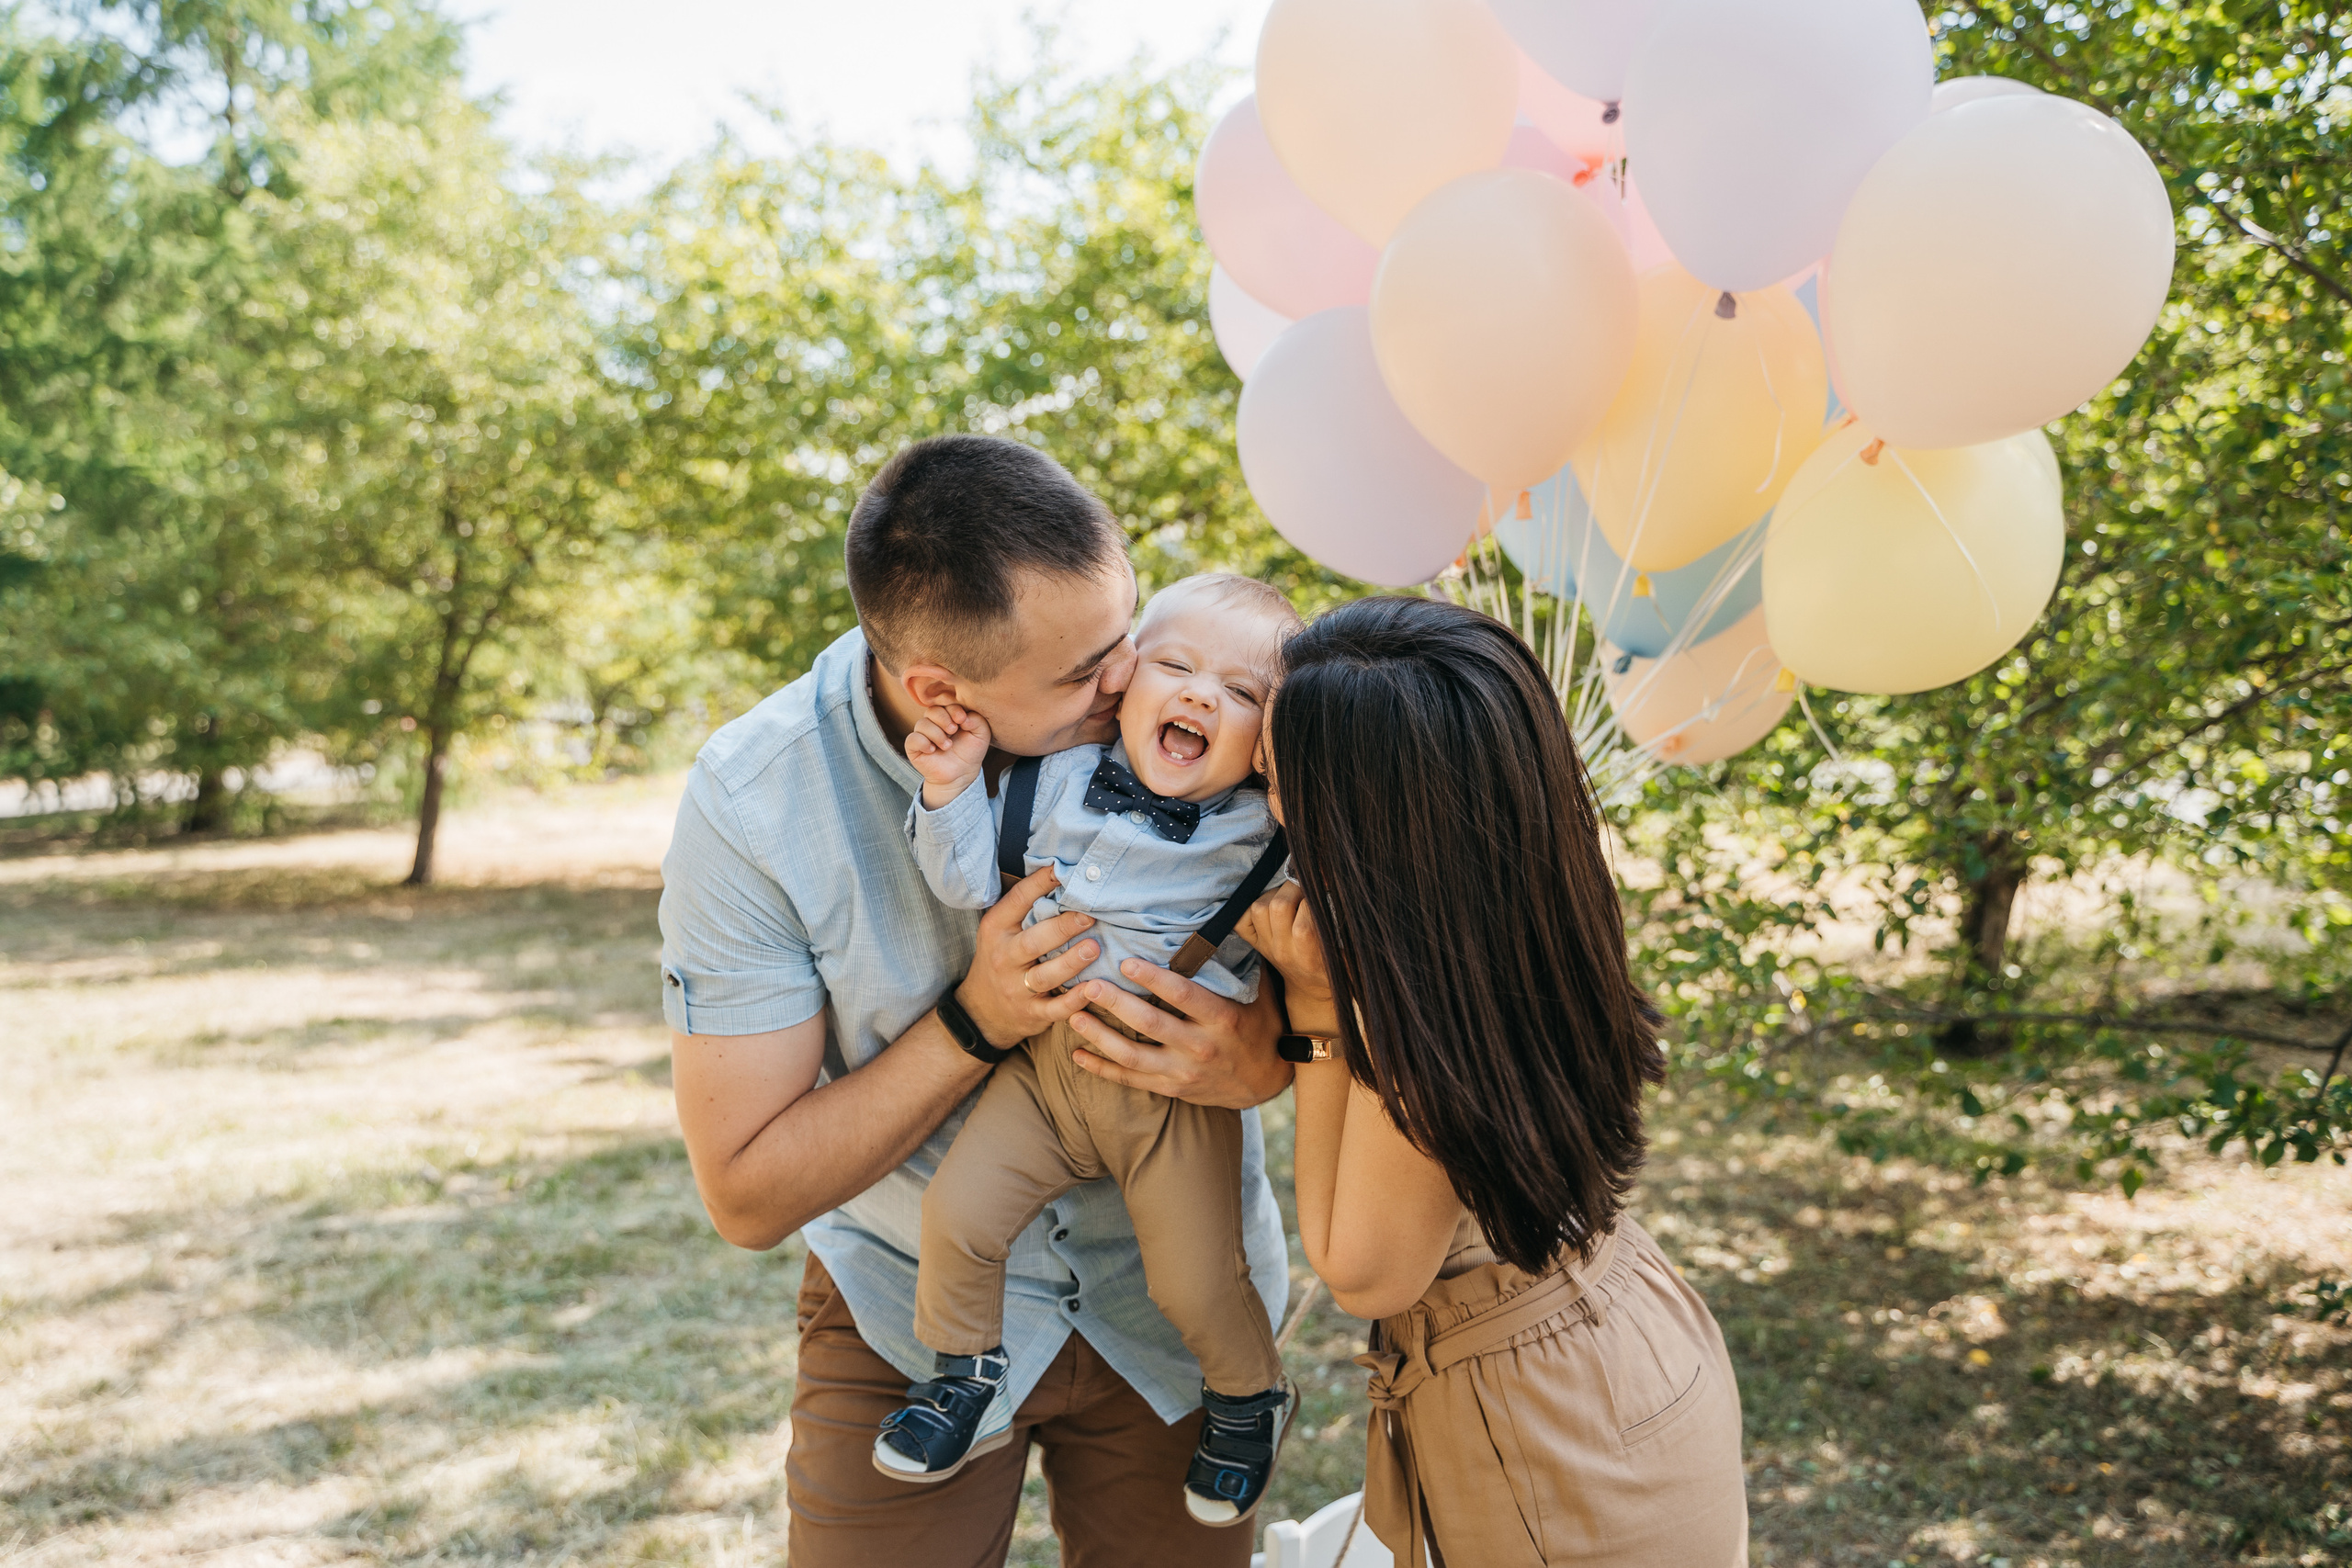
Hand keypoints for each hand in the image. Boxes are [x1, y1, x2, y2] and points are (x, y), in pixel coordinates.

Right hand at [905, 704, 990, 808]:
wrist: (961, 774)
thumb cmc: (970, 751)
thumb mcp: (981, 734)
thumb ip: (977, 720)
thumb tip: (963, 716)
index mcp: (949, 715)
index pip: (946, 703)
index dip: (953, 709)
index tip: (962, 719)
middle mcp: (933, 722)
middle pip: (932, 710)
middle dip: (944, 719)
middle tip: (953, 730)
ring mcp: (923, 734)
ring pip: (922, 724)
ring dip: (936, 734)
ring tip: (947, 746)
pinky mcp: (914, 747)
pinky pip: (913, 739)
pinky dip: (923, 743)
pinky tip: (932, 750)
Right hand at [956, 863, 1100, 1049]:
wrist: (982, 1011)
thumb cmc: (1001, 959)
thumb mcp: (1000, 930)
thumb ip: (1024, 907)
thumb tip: (1062, 869)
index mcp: (997, 930)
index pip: (1018, 901)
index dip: (1040, 883)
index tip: (1064, 870)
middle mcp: (1004, 958)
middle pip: (1033, 942)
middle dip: (1062, 928)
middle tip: (1089, 915)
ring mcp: (1016, 988)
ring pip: (1045, 976)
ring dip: (1071, 963)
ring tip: (1094, 948)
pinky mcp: (1031, 1014)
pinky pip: (1055, 1008)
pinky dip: (1075, 1001)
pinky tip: (1093, 989)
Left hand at [1065, 959, 1291, 1109]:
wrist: (1267, 1080)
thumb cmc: (1261, 1024)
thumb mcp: (1260, 991)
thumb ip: (1238, 961)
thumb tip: (1226, 917)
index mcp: (1223, 1018)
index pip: (1183, 995)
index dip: (1153, 979)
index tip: (1126, 962)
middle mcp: (1201, 1046)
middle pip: (1151, 1024)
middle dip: (1116, 1004)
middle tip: (1088, 985)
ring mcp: (1185, 1071)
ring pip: (1133, 1057)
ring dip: (1100, 1037)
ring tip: (1073, 1016)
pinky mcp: (1172, 1088)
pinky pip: (1131, 1080)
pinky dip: (1102, 1069)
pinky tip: (1078, 1055)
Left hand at [1237, 881, 1338, 1039]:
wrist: (1312, 990)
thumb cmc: (1335, 966)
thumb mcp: (1349, 954)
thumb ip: (1345, 926)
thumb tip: (1335, 887)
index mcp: (1309, 956)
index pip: (1305, 920)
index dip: (1315, 898)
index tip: (1325, 888)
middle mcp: (1283, 950)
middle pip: (1279, 906)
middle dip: (1296, 888)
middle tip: (1308, 889)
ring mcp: (1267, 946)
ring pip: (1260, 907)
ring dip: (1275, 894)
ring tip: (1292, 896)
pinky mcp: (1256, 943)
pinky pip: (1241, 920)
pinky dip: (1252, 908)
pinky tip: (1271, 907)